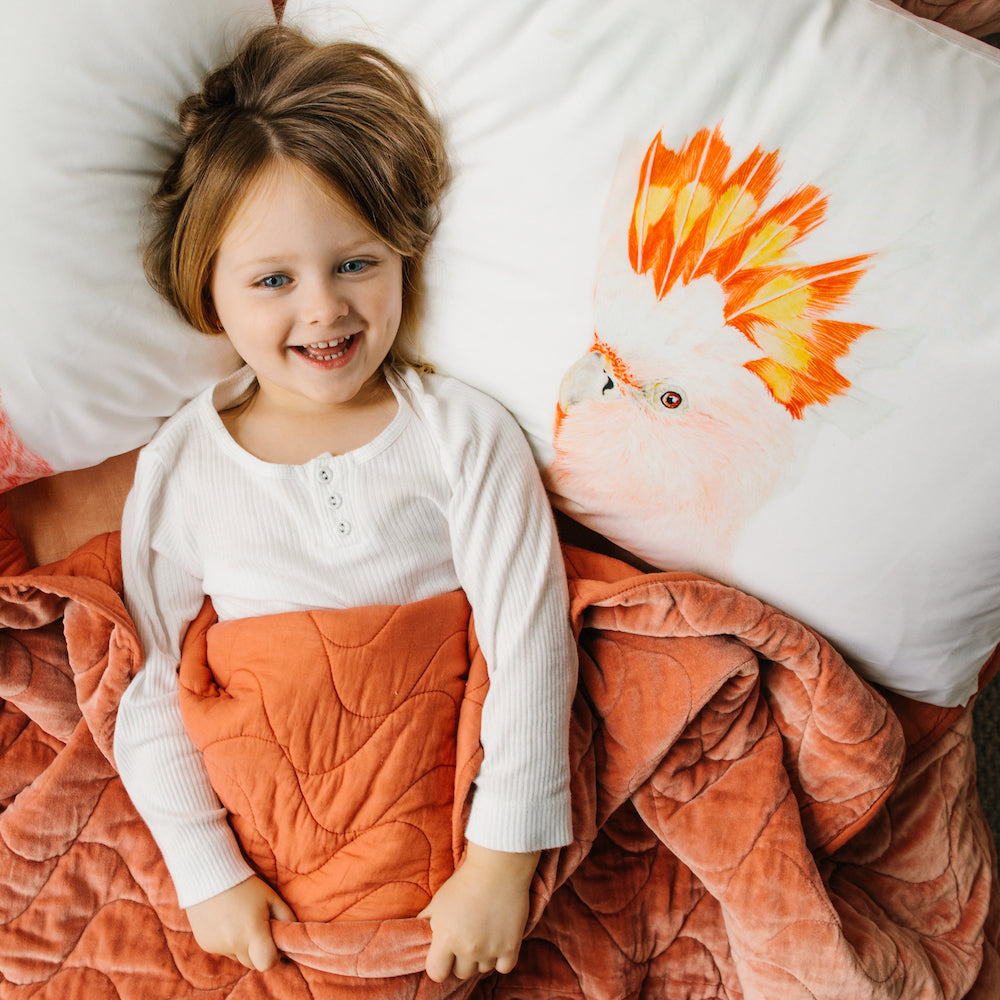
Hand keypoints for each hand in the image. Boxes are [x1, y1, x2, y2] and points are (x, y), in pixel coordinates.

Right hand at [185, 875, 295, 970]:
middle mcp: (233, 944)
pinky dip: (228, 942)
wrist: (209, 876)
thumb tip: (292, 935)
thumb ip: (286, 918)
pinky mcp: (206, 944)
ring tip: (241, 920)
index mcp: (252, 933)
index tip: (273, 941)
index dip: (273, 956)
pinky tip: (227, 921)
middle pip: (252, 963)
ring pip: (237, 957)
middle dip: (258, 951)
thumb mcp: (271, 897)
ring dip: (242, 946)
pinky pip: (223, 950)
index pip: (267, 963)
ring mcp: (217, 946)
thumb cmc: (246, 885)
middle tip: (259, 928)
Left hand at [419, 844, 538, 982]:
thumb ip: (426, 923)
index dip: (439, 964)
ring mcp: (490, 949)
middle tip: (466, 938)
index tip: (444, 955)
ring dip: (483, 956)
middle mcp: (467, 948)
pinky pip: (504, 967)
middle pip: (461, 972)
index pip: (436, 973)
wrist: (497, 868)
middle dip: (461, 958)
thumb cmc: (464, 883)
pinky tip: (498, 941)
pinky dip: (502, 958)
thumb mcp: (438, 902)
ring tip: (484, 933)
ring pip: (483, 968)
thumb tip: (418, 935)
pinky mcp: (511, 947)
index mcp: (446, 938)